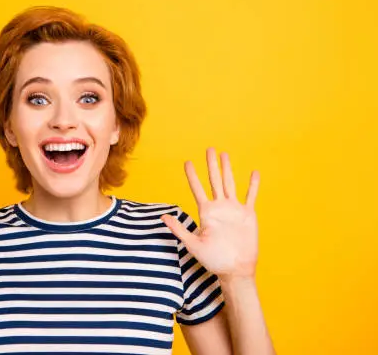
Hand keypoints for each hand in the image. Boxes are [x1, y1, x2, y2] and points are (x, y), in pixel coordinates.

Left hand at [161, 148, 259, 280]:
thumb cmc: (213, 259)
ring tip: (225, 155)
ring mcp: (234, 210)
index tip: (187, 162)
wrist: (235, 269)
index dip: (193, 176)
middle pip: (214, 180)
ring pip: (230, 183)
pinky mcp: (248, 215)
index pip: (198, 189)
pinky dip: (253, 185)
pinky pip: (251, 196)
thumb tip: (163, 217)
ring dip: (228, 169)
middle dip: (211, 165)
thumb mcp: (193, 244)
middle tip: (209, 148)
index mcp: (206, 212)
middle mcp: (220, 208)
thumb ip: (179, 229)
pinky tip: (254, 173)